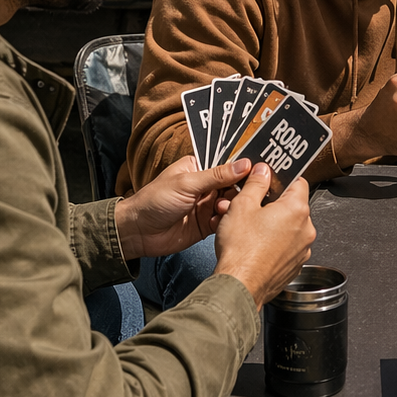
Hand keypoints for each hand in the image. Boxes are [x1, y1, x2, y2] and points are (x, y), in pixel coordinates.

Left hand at [114, 155, 251, 259]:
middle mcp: (206, 185)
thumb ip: (217, 175)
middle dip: (238, 190)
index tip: (259, 170)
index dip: (243, 167)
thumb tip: (245, 164)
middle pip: (234, 184)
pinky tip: (215, 223)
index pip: (228, 164)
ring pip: (232, 203)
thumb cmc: (154, 200)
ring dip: (230, 207)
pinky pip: (225, 220)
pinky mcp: (207, 224)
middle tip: (235, 195)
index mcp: (200, 168)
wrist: (137, 232)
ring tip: (220, 210)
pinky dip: (224, 222)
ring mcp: (207, 205)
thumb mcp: (187, 183)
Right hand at [212, 164, 315, 306]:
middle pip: (293, 206)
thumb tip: (263, 171)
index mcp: (297, 209)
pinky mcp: (294, 265)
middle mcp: (306, 229)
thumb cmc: (241, 250)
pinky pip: (287, 247)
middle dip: (273, 204)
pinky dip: (275, 244)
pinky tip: (256, 246)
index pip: (299, 182)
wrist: (239, 286)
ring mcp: (302, 249)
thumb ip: (256, 183)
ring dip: (273, 225)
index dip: (282, 179)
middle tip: (252, 207)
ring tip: (250, 229)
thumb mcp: (242, 206)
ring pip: (289, 228)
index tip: (270, 180)